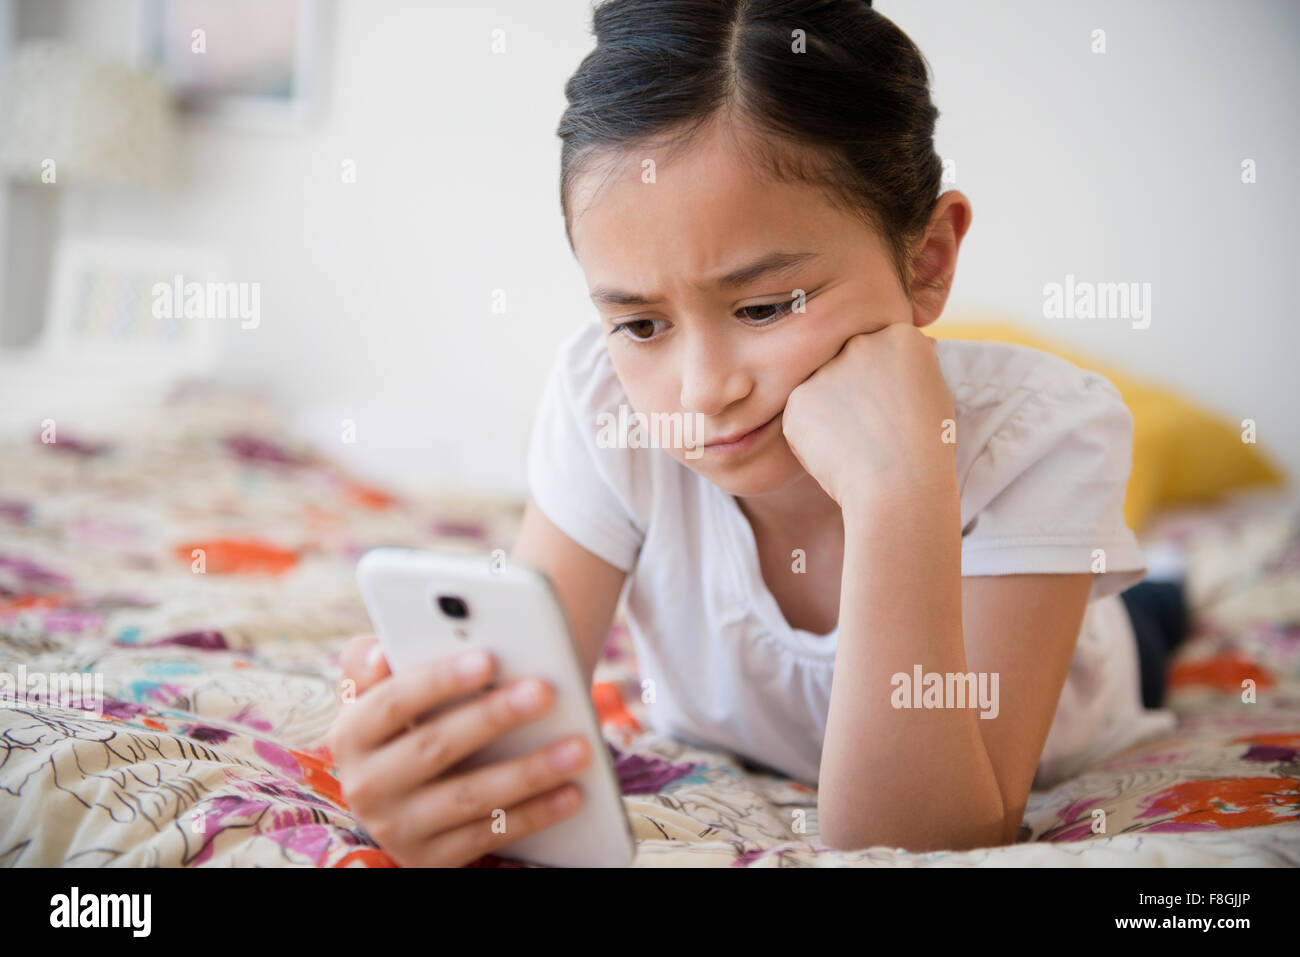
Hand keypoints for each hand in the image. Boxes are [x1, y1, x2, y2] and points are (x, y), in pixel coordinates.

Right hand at [323, 635, 592, 866]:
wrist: (400, 799)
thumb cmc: (404, 723)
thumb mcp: (377, 693)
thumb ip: (375, 662)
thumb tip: (381, 653)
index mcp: (351, 734)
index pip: (392, 702)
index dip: (439, 680)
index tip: (490, 657)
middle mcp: (366, 786)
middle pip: (435, 747)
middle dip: (493, 717)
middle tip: (546, 691)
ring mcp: (399, 828)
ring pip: (470, 797)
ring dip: (529, 772)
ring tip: (578, 746)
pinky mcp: (433, 859)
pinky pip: (491, 835)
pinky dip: (535, 814)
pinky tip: (573, 792)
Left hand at [780, 322, 956, 507]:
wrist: (900, 487)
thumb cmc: (926, 449)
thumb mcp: (935, 394)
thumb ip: (912, 366)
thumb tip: (910, 346)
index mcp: (900, 336)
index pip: (881, 349)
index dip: (885, 385)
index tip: (893, 410)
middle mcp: (860, 343)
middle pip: (848, 363)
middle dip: (854, 392)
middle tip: (871, 428)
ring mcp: (825, 370)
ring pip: (822, 389)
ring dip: (832, 412)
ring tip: (857, 444)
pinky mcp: (798, 400)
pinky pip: (802, 415)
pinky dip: (814, 436)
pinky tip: (838, 452)